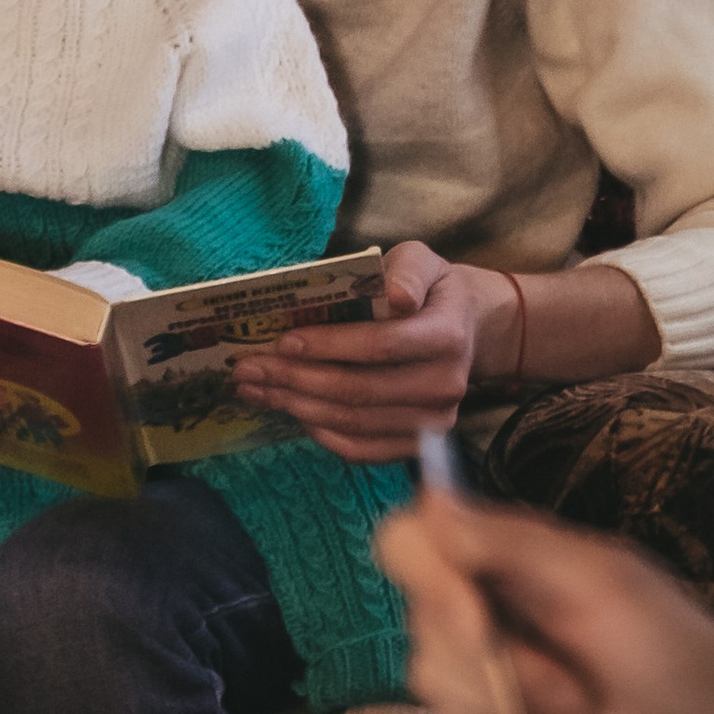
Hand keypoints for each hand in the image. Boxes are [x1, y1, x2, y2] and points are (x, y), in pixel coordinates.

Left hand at [233, 243, 509, 463]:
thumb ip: (407, 270)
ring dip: (297, 407)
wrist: (466, 329)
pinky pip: (363, 450)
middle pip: (359, 390)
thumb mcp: (422, 262)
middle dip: (295, 379)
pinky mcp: (418, 443)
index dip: (329, 346)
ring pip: (354, 423)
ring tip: (256, 389)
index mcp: (448, 335)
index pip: (381, 346)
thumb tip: (394, 295)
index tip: (283, 340)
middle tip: (247, 368)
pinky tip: (291, 412)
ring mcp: (434, 421)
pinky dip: (322, 435)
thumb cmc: (429, 291)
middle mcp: (445, 385)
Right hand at [371, 485, 713, 713]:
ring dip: (518, 710)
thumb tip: (432, 498)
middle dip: (503, 668)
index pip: (404, 543)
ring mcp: (468, 671)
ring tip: (582, 708)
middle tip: (574, 683)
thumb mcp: (597, 579)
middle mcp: (466, 606)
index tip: (477, 621)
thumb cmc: (660, 636)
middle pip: (422, 630)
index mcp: (491, 554)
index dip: (426, 581)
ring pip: (437, 690)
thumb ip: (512, 543)